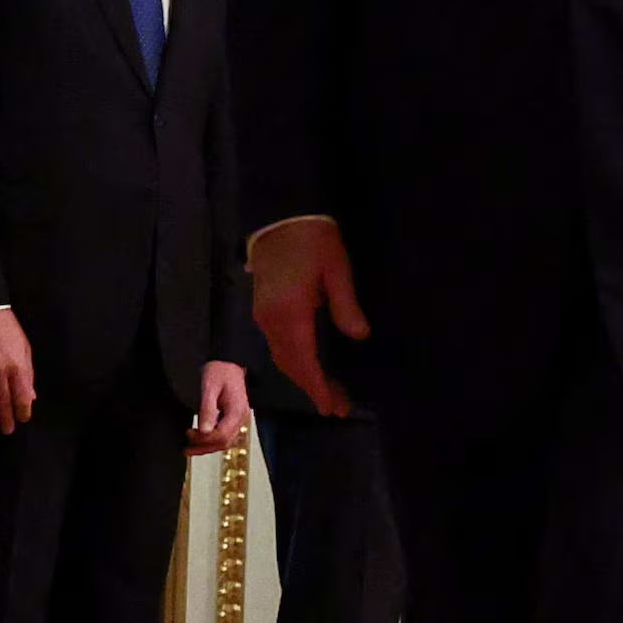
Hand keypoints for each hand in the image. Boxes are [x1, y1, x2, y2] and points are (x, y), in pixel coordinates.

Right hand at [0, 306, 37, 432]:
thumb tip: (31, 396)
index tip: (23, 418)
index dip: (22, 411)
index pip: (21, 397)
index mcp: (17, 367)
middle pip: (3, 403)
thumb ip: (28, 374)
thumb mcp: (25, 349)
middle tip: (7, 430)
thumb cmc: (8, 330)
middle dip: (6, 419)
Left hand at [190, 359, 250, 452]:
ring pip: (225, 441)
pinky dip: (212, 439)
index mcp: (236, 410)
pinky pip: (224, 434)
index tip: (189, 433)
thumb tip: (204, 431)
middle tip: (186, 448)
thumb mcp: (209, 388)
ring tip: (190, 448)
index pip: (222, 435)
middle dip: (204, 448)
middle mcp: (241, 417)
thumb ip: (207, 410)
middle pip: (224, 442)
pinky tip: (200, 438)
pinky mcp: (233, 417)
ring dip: (207, 446)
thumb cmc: (219, 371)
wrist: (228, 362)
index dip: (204, 439)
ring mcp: (238, 418)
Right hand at [248, 217, 366, 416]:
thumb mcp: (337, 269)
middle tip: (337, 407)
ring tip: (328, 393)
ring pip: (282, 357)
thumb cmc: (313, 239)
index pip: (304, 361)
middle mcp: (271, 321)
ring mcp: (263, 316)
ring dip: (304, 377)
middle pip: (291, 365)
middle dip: (313, 388)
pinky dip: (295, 362)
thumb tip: (359, 335)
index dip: (318, 387)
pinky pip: (278, 346)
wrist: (279, 215)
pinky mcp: (263, 309)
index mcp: (289, 313)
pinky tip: (311, 366)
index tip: (332, 407)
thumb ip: (346, 305)